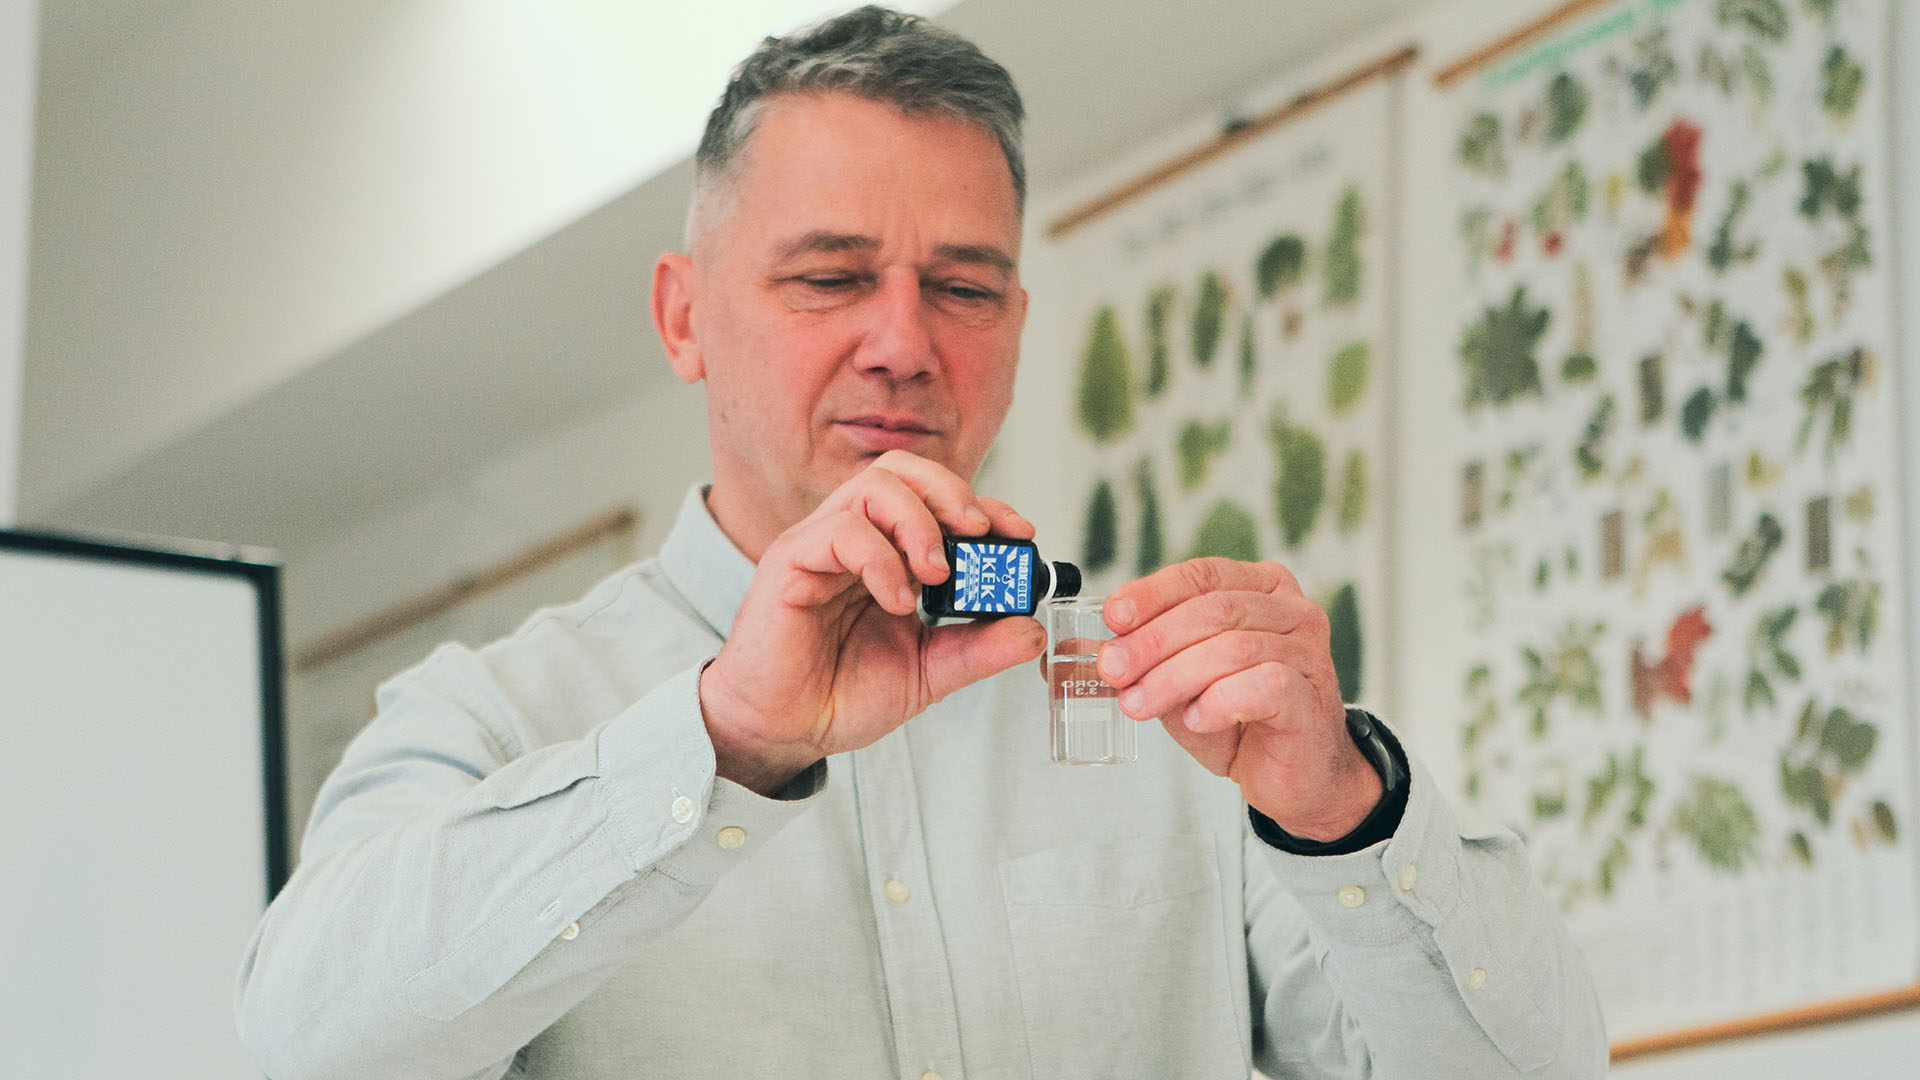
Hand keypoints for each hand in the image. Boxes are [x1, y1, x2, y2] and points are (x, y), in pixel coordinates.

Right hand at [699, 451, 1045, 794]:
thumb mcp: (928, 672)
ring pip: (873, 486)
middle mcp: (853, 538)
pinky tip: (897, 601)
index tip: (1019, 533)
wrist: (784, 732)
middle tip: (980, 533)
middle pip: (902, 470)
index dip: (980, 504)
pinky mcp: (789, 562)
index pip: (934, 498)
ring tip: (937, 574)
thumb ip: (978, 648)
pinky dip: (880, 559)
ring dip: (918, 521)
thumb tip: (1033, 630)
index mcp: (887, 553)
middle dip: (951, 491)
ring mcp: (820, 544)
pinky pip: (840, 530)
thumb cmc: (842, 694)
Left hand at [1096, 558, 1380, 840]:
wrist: (1290, 775)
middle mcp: (1290, 611)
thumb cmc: (1239, 719)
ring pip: (1232, 648)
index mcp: (1260, 588)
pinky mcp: (1310, 696)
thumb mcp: (1178, 680)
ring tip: (1139, 704)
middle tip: (1114, 670)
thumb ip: (1138, 658)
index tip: (1113, 619)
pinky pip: (1263, 685)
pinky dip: (1219, 701)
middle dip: (1154, 640)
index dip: (1153, 593)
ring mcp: (1307, 652)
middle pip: (1213, 610)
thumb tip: (1073, 645)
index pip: (1201, 576)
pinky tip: (1195, 718)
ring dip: (1174, 676)